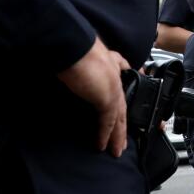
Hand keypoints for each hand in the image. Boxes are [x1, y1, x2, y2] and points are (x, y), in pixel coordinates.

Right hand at [57, 37, 129, 156]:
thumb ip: (79, 64)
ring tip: (116, 149)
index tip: (126, 96)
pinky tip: (102, 145)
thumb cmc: (69, 45)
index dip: (126, 87)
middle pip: (122, 104)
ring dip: (117, 135)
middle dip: (122, 123)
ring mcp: (113, 87)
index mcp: (111, 61)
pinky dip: (105, 134)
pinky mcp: (107, 98)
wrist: (70, 44)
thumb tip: (67, 69)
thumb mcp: (77, 55)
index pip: (125, 74)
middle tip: (122, 139)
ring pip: (119, 116)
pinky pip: (108, 121)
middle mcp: (116, 74)